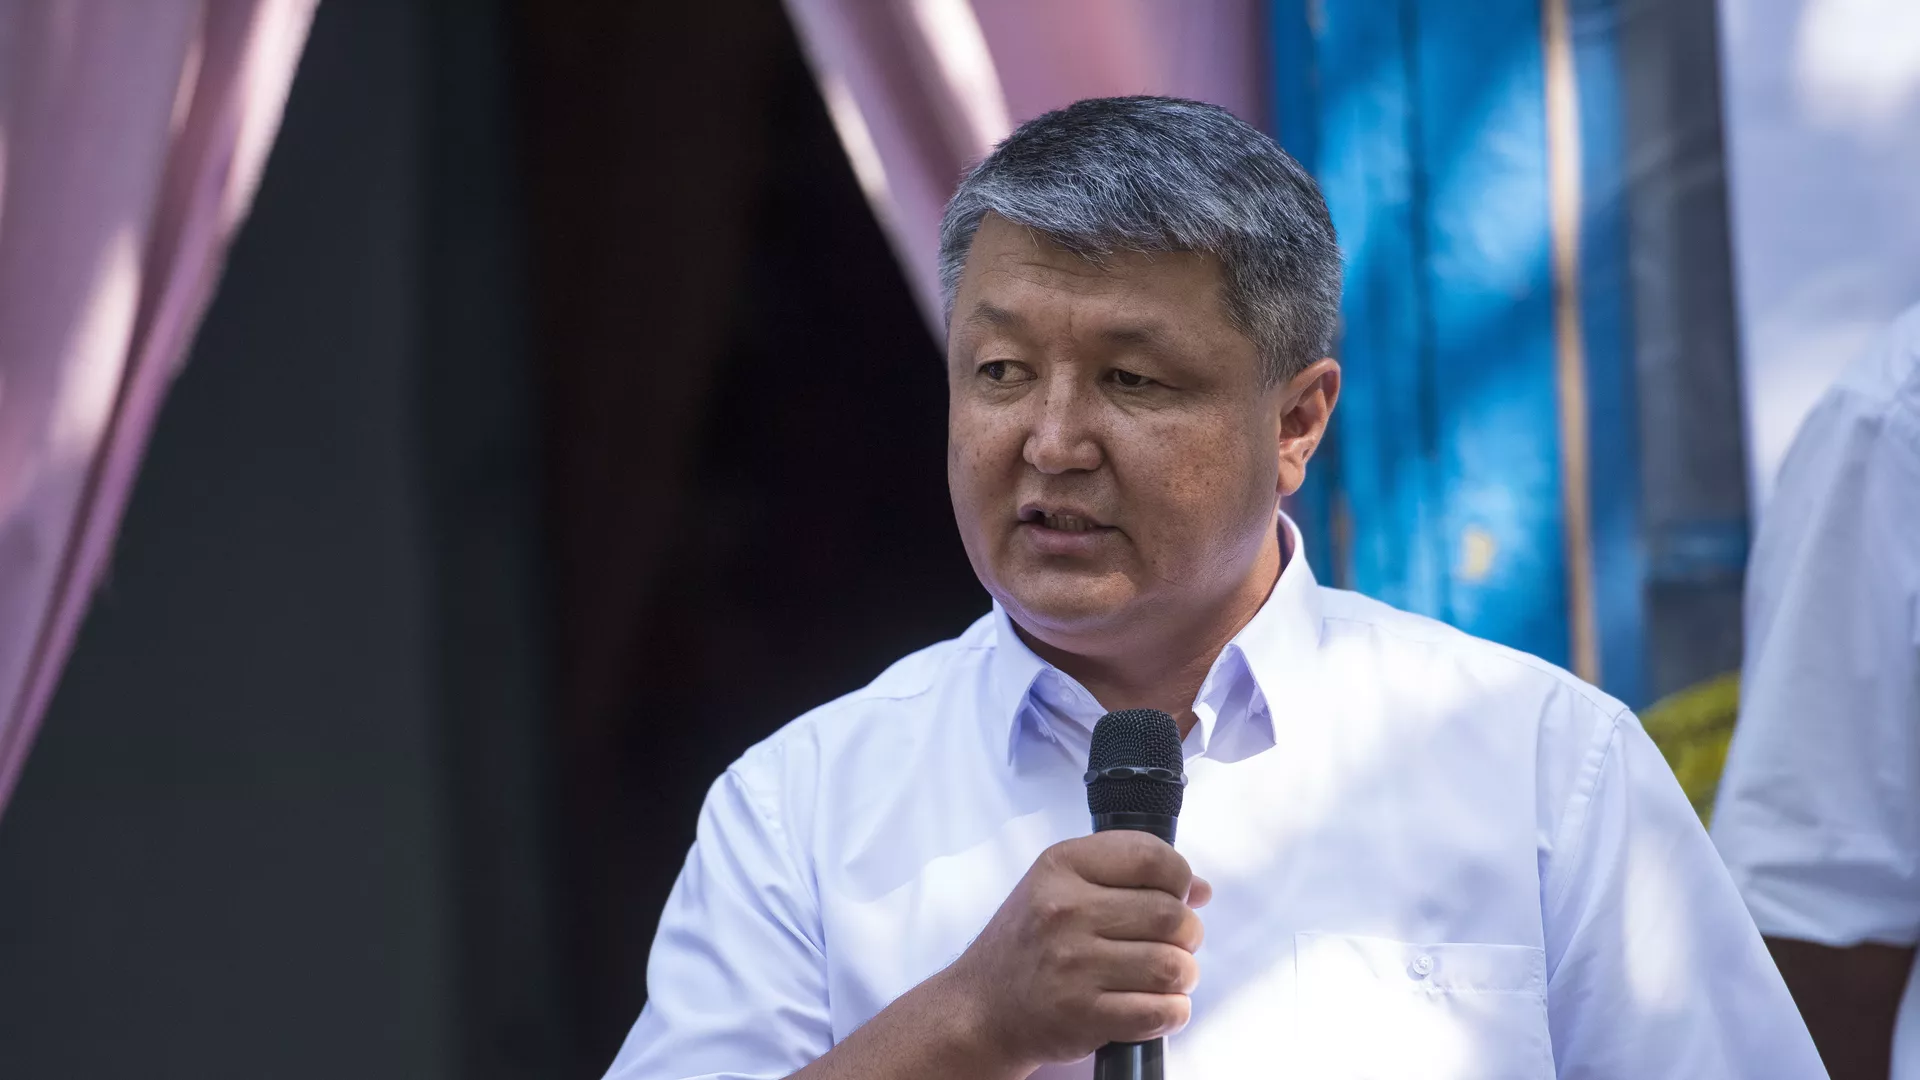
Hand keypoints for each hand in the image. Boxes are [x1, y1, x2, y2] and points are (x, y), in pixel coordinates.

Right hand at [935, 830, 1210, 1071]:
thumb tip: (1200, 889)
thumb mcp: (1060, 885)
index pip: (1151, 857)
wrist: (981, 1006)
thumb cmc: (1030, 942)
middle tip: (1171, 943)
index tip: (1175, 894)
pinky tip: (1155, 1006)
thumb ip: (1127, 875)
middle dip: (1187, 934)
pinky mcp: (1081, 1014)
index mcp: (1061, 866)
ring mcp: (1072, 964)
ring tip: (1164, 976)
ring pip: (1172, 967)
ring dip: (1182, 976)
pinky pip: (1159, 1012)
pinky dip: (1171, 1012)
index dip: (1179, 877)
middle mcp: (1064, 910)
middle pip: (1171, 916)